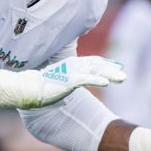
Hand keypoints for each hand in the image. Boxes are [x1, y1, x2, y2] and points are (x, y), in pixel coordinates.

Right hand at [0, 56, 125, 108]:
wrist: (26, 89)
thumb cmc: (39, 86)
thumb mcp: (56, 81)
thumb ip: (65, 80)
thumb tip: (69, 83)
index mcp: (70, 65)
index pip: (92, 62)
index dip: (105, 64)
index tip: (117, 68)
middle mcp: (72, 66)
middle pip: (97, 65)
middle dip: (111, 69)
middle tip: (123, 76)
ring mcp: (70, 72)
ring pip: (95, 71)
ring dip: (109, 74)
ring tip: (122, 79)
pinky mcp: (67, 80)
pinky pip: (85, 79)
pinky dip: (97, 80)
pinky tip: (107, 83)